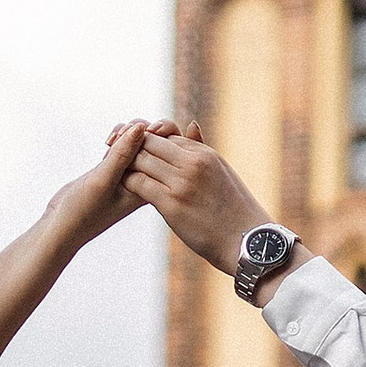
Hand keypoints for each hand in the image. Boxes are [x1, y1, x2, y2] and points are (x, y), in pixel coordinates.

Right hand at [45, 120, 152, 252]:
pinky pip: (127, 145)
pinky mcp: (118, 168)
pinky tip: (106, 142)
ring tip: (110, 141)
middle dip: (141, 130)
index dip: (158, 134)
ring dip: (127, 131)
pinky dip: (118, 137)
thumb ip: (122, 155)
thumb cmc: (83, 211)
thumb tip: (142, 127)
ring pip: (140, 140)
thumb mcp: (103, 180)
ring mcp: (132, 173)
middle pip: (159, 143)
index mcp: (152, 187)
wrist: (63, 225)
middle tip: (122, 135)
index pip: (170, 153)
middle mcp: (146, 180)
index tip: (138, 133)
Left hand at [127, 123, 263, 277]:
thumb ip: (202, 147)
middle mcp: (193, 163)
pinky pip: (138, 183)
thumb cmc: (236, 211)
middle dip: (132, 148)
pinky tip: (124, 189)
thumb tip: (191, 124)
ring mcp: (181, 182)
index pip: (167, 136)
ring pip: (140, 160)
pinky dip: (127, 182)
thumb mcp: (221, 170)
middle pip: (150, 142)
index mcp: (204, 154)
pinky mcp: (171, 204)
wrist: (248, 242)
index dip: (149, 143)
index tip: (138, 153)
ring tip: (118, 173)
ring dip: (126, 164)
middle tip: (118, 157)